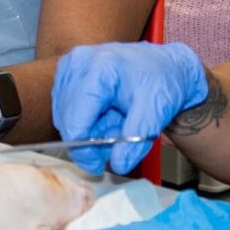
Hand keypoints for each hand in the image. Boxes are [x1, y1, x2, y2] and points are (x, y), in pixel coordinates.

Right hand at [52, 42, 206, 174]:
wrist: (165, 65)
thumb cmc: (162, 82)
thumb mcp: (154, 115)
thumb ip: (134, 142)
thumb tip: (118, 165)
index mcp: (100, 69)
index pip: (75, 121)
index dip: (83, 150)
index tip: (97, 166)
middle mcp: (79, 62)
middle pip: (67, 120)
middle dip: (88, 140)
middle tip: (116, 145)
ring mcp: (71, 65)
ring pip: (64, 116)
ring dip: (87, 129)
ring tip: (116, 123)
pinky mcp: (68, 70)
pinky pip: (66, 108)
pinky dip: (84, 119)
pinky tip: (106, 114)